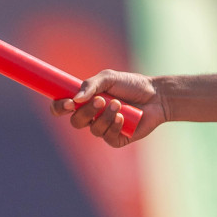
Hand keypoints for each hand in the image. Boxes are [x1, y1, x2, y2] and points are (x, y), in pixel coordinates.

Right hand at [50, 70, 166, 147]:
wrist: (157, 95)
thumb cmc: (132, 85)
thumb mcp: (110, 78)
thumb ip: (91, 84)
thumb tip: (76, 99)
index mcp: (84, 102)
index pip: (61, 108)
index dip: (59, 107)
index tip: (69, 102)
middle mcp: (92, 117)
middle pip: (76, 121)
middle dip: (86, 112)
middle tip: (101, 100)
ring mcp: (104, 128)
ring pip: (93, 129)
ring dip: (105, 117)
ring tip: (119, 104)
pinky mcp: (117, 138)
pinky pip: (108, 137)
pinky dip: (114, 126)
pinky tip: (123, 117)